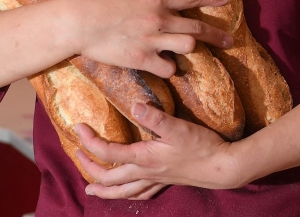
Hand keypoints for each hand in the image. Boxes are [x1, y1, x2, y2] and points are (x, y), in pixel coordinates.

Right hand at [70, 0, 232, 77]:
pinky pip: (167, 68)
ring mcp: (152, 41)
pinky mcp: (141, 59)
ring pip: (187, 46)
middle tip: (230, 39)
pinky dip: (170, 67)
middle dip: (217, 34)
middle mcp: (159, 20)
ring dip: (191, 46)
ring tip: (191, 47)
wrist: (78, 22)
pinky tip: (167, 64)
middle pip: (197, 26)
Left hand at [76, 102, 243, 199]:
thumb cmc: (202, 146)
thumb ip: (155, 117)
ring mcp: (156, 179)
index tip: (78, 128)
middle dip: (90, 168)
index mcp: (144, 158)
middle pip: (110, 177)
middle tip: (77, 156)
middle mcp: (146, 172)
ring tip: (91, 189)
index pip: (108, 152)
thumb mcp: (178, 127)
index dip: (90, 142)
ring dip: (105, 190)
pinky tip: (128, 192)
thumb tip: (134, 105)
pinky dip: (129, 194)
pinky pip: (142, 193)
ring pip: (123, 191)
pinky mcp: (167, 181)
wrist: (222, 167)